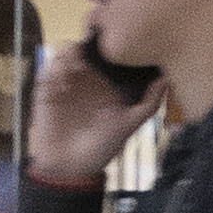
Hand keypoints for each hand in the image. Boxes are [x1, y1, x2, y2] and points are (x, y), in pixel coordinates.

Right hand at [27, 43, 161, 182]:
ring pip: (65, 53)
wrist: (69, 169)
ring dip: (69, 53)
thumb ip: (148, 103)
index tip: (115, 43)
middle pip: (86, 46)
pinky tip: (62, 80)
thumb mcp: (129, 125)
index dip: (110, 44)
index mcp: (105, 84)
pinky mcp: (45, 91)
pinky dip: (53, 68)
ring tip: (76, 66)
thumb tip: (167, 78)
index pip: (108, 54)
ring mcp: (64, 83)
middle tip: (93, 52)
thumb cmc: (102, 148)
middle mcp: (85, 80)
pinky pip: (47, 69)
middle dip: (88, 43)